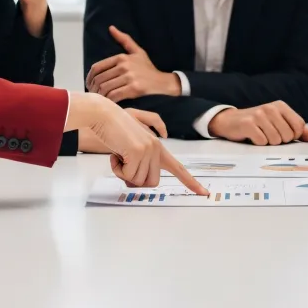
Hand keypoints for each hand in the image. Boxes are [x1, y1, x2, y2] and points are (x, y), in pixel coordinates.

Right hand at [71, 93, 206, 194]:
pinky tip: (115, 153)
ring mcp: (149, 150)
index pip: (178, 168)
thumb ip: (150, 132)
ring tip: (118, 155)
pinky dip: (117, 169)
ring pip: (137, 181)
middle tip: (123, 166)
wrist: (103, 115)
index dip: (191, 182)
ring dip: (123, 173)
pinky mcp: (138, 152)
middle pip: (151, 182)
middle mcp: (157, 149)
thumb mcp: (135, 130)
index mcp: (158, 147)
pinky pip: (127, 175)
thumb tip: (162, 138)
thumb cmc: (115, 126)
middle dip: (135, 180)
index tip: (204, 193)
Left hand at [85, 26, 179, 100]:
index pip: (97, 68)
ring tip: (100, 99)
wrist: (163, 83)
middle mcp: (124, 66)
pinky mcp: (133, 89)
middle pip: (99, 79)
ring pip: (105, 88)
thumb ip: (124, 39)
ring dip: (100, 96)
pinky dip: (108, 101)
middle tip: (94, 94)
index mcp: (122, 57)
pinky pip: (114, 96)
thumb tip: (111, 28)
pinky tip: (109, 103)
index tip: (89, 85)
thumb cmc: (148, 68)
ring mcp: (129, 78)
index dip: (89, 78)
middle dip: (94, 88)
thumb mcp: (137, 51)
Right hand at [208, 101, 307, 145]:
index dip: (293, 136)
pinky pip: (262, 142)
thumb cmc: (257, 123)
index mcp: (281, 106)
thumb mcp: (278, 123)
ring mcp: (259, 115)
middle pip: (288, 135)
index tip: (283, 134)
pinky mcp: (248, 124)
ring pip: (276, 140)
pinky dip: (258, 143)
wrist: (230, 121)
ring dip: (268, 143)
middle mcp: (271, 108)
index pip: (299, 126)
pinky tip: (252, 137)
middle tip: (268, 134)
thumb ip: (298, 131)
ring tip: (260, 135)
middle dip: (280, 140)